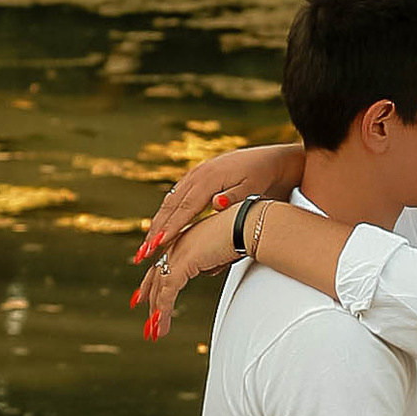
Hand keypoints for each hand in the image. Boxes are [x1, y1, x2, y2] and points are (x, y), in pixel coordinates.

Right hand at [135, 140, 300, 270]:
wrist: (274, 160)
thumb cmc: (266, 177)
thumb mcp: (254, 188)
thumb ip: (235, 197)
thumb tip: (215, 204)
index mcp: (209, 178)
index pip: (184, 208)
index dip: (169, 228)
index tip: (157, 247)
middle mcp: (198, 174)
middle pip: (170, 206)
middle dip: (155, 231)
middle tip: (142, 255)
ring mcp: (196, 174)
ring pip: (170, 201)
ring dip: (157, 223)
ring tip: (147, 247)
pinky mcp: (199, 176)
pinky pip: (177, 196)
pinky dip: (167, 213)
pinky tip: (162, 227)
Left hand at [135, 204, 241, 340]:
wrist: (248, 226)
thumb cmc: (243, 232)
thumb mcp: (222, 250)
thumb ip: (212, 260)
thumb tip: (208, 270)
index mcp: (184, 239)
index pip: (162, 264)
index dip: (150, 283)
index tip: (142, 298)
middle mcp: (177, 244)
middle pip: (156, 277)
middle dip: (150, 302)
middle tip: (149, 323)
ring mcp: (178, 252)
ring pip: (160, 287)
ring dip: (157, 312)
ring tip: (156, 332)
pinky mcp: (182, 262)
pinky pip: (168, 291)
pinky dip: (163, 309)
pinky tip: (161, 323)